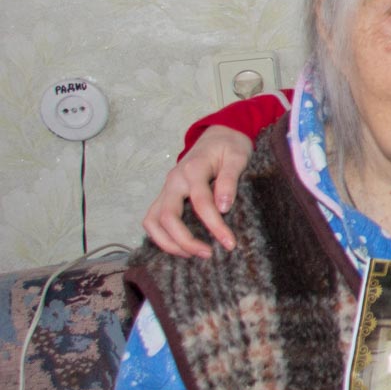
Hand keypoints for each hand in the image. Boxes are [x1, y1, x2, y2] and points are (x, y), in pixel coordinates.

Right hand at [141, 126, 252, 257]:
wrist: (218, 134)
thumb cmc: (230, 146)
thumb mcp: (238, 157)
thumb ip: (229, 180)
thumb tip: (223, 207)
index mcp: (193, 169)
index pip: (201, 202)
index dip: (215, 225)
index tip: (230, 243)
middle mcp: (174, 181)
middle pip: (167, 216)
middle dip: (185, 240)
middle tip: (208, 254)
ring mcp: (166, 189)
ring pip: (152, 221)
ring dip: (168, 243)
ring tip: (192, 255)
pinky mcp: (166, 196)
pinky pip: (153, 220)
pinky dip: (161, 237)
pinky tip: (180, 247)